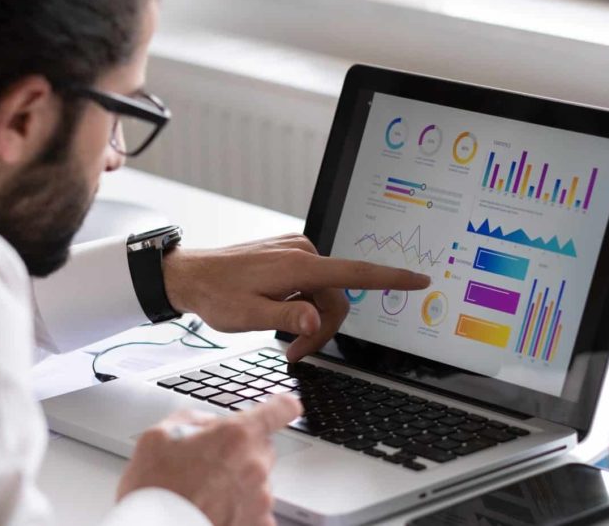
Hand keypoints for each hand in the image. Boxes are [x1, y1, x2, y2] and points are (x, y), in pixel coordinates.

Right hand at [116, 394, 301, 525]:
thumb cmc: (154, 493)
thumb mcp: (158, 437)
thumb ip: (193, 420)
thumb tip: (208, 423)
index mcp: (235, 436)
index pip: (280, 410)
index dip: (279, 408)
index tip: (280, 408)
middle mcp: (254, 466)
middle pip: (263, 447)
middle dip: (242, 451)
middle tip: (209, 465)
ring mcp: (259, 499)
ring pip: (258, 480)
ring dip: (239, 482)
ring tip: (205, 493)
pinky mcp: (257, 524)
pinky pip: (256, 510)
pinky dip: (240, 510)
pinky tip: (214, 510)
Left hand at [163, 234, 429, 361]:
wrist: (190, 275)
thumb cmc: (215, 294)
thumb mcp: (248, 315)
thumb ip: (285, 317)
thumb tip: (315, 318)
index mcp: (298, 266)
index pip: (355, 272)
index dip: (391, 278)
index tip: (418, 279)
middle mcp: (302, 253)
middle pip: (336, 298)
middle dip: (321, 329)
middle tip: (294, 355)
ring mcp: (295, 252)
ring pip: (324, 295)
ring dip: (310, 321)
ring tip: (283, 341)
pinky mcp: (289, 256)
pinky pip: (311, 284)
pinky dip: (301, 305)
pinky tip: (277, 314)